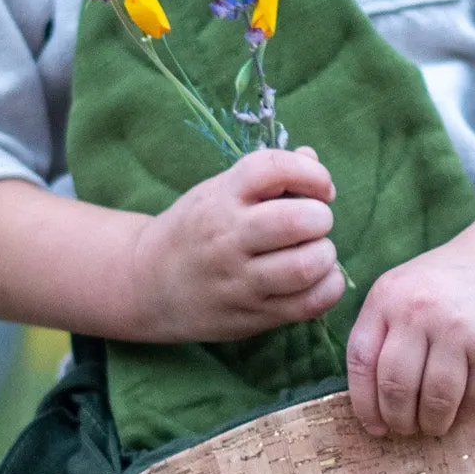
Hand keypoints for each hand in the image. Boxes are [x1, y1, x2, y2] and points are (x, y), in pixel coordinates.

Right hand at [131, 147, 344, 340]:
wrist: (146, 284)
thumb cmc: (194, 230)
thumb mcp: (218, 192)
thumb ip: (266, 176)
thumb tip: (312, 157)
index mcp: (222, 197)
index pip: (273, 169)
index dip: (311, 173)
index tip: (320, 188)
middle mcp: (229, 238)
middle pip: (296, 222)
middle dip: (321, 218)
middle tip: (316, 224)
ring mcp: (239, 281)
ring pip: (305, 267)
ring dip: (325, 256)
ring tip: (317, 252)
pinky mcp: (252, 316)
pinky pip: (307, 304)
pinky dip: (328, 288)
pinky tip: (320, 278)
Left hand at [345, 226, 474, 438]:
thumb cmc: (449, 286)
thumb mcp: (404, 291)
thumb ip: (382, 336)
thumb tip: (372, 411)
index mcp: (388, 296)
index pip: (362, 361)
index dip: (364, 404)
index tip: (375, 426)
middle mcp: (420, 310)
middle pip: (396, 387)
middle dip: (399, 420)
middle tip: (406, 428)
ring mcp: (460, 329)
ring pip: (434, 401)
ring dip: (431, 424)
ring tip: (432, 424)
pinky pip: (473, 401)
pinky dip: (464, 417)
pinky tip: (460, 414)